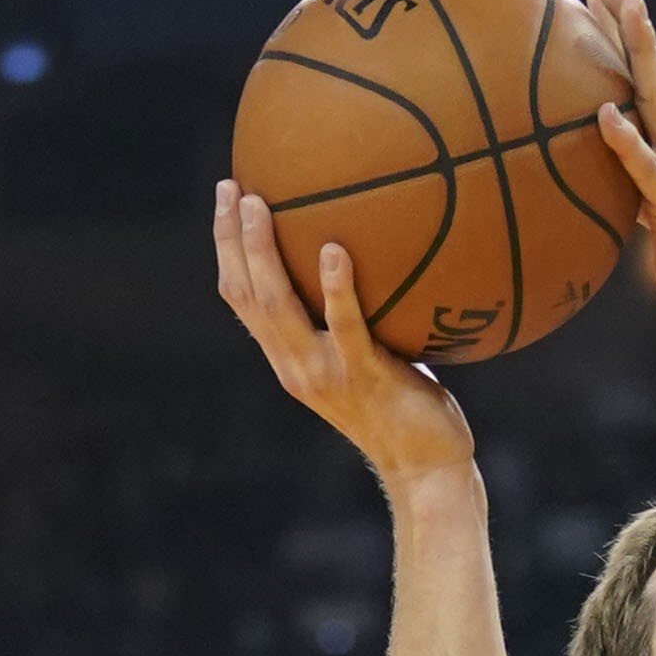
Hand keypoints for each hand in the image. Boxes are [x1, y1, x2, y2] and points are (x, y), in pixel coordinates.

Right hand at [213, 180, 472, 492]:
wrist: (427, 468)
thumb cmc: (410, 409)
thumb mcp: (374, 359)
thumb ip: (360, 321)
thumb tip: (377, 260)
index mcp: (290, 359)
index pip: (243, 298)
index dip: (228, 249)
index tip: (229, 198)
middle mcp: (294, 365)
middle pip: (246, 294)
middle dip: (232, 238)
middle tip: (233, 187)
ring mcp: (324, 373)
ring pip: (277, 305)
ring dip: (263, 252)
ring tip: (262, 204)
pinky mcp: (362, 376)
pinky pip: (344, 325)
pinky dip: (337, 287)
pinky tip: (336, 249)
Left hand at [587, 0, 655, 345]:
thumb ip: (634, 190)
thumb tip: (603, 181)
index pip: (645, 83)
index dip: (624, 39)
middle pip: (650, 75)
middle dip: (627, 25)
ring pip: (655, 103)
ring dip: (638, 55)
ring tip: (621, 11)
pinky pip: (647, 172)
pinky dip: (628, 143)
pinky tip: (606, 116)